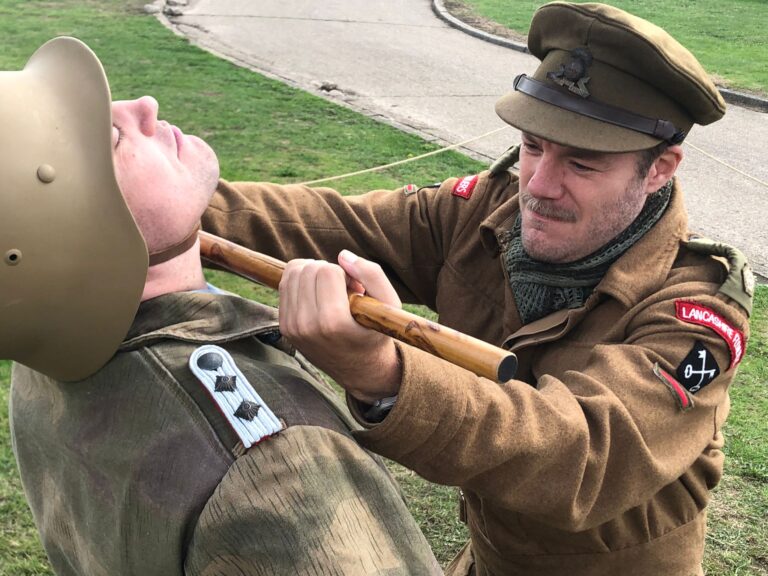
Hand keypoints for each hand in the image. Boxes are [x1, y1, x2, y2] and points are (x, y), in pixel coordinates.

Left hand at [278, 250, 402, 401]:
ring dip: (313, 273)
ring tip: (330, 290)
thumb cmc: (375, 332)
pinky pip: (285, 285)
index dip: (345, 273)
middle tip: (343, 289)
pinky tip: (318, 296)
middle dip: (328, 271)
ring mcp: (292, 327)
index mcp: (333, 322)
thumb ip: (372, 274)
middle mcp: (307, 326)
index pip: (328, 271)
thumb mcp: (389, 305)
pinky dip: (301, 282)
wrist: (360, 369)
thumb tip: (342, 255)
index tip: (355, 288)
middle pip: (308, 269)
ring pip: (293, 273)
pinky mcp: (284, 327)